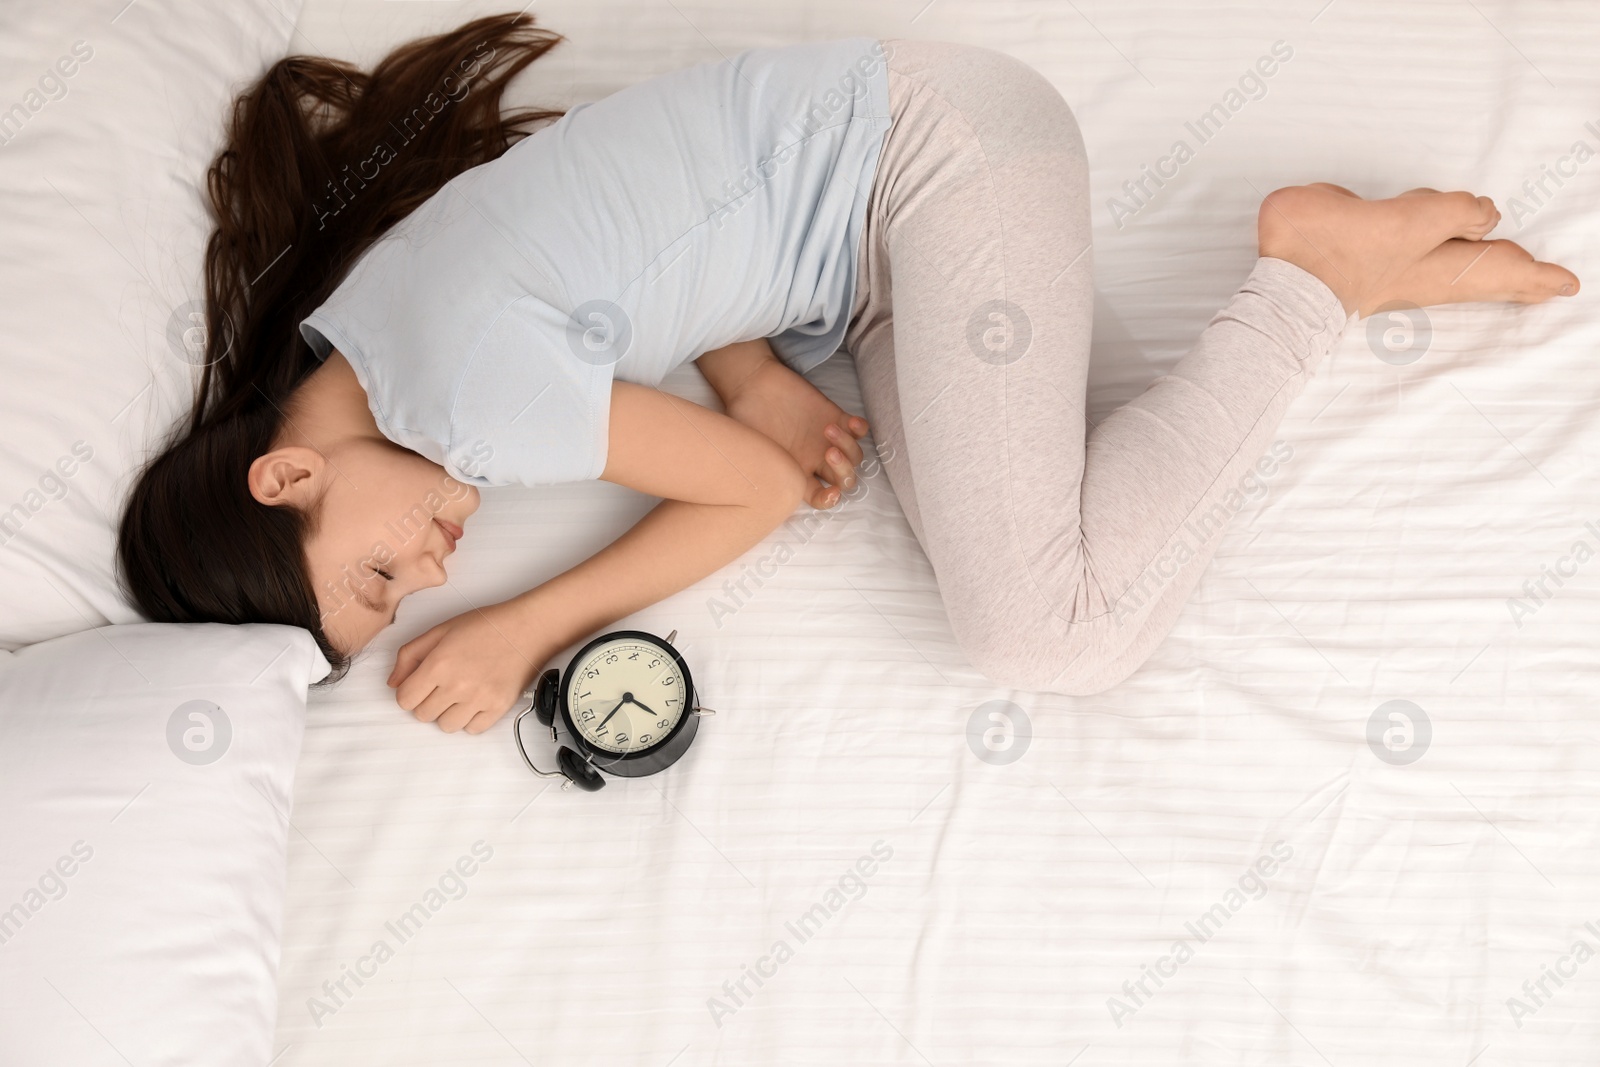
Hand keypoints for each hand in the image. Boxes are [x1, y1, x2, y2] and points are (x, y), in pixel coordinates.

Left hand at [388, 600, 549, 734]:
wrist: (526, 628)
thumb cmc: (486, 625)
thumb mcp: (441, 630)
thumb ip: (410, 655)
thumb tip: (394, 683)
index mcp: (439, 664)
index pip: (405, 700)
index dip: (409, 692)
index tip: (418, 685)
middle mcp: (457, 685)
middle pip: (423, 715)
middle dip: (427, 702)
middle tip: (442, 686)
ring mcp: (479, 699)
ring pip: (446, 726)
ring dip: (448, 713)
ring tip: (460, 693)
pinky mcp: (498, 707)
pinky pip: (473, 729)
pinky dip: (471, 719)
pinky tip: (476, 700)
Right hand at [716, 346, 869, 509]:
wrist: (752, 383)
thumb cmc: (744, 417)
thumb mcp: (746, 448)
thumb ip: (761, 470)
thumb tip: (770, 489)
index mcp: (794, 473)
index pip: (818, 497)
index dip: (829, 501)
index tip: (832, 493)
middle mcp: (814, 460)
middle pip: (844, 480)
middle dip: (843, 472)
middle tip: (829, 453)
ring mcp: (827, 440)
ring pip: (855, 457)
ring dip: (848, 447)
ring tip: (828, 429)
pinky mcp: (835, 417)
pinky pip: (860, 430)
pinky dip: (860, 429)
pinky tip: (849, 422)